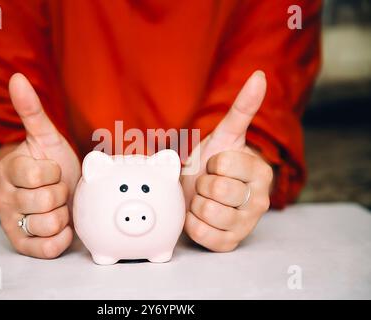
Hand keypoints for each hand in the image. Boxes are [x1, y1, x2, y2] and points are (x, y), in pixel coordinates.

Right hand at [0, 73, 80, 257]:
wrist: (54, 191)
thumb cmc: (52, 164)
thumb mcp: (46, 137)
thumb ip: (32, 111)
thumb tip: (17, 77)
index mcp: (9, 169)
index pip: (39, 174)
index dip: (55, 173)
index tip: (53, 172)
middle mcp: (4, 198)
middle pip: (46, 200)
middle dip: (61, 194)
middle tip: (58, 191)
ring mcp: (12, 223)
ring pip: (49, 224)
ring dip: (63, 216)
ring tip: (59, 208)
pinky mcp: (23, 245)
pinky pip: (46, 249)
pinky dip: (60, 238)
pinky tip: (61, 227)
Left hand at [181, 71, 272, 251]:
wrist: (199, 192)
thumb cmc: (211, 164)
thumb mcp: (224, 136)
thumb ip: (242, 108)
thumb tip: (259, 75)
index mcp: (261, 172)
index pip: (224, 164)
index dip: (211, 162)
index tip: (215, 166)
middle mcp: (260, 201)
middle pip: (215, 189)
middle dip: (202, 183)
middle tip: (207, 184)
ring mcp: (246, 225)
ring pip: (207, 212)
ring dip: (196, 203)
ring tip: (204, 200)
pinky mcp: (229, 243)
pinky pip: (201, 233)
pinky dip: (192, 223)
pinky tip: (200, 217)